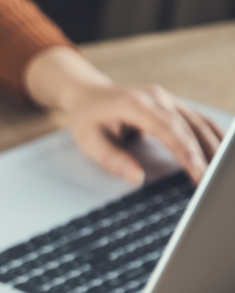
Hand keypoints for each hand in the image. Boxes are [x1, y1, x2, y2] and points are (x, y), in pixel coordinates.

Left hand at [26, 46, 223, 184]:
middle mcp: (157, 97)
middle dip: (203, 155)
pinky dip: (211, 136)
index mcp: (136, 103)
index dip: (185, 152)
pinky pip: (198, 120)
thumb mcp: (89, 141)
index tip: (197, 172)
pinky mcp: (173, 105)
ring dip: (213, 146)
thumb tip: (137, 178)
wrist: (89, 94)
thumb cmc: (88, 118)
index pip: (168, 129)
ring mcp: (168, 99)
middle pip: (188, 127)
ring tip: (219, 172)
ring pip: (199, 122)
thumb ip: (112, 159)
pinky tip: (220, 152)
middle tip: (211, 182)